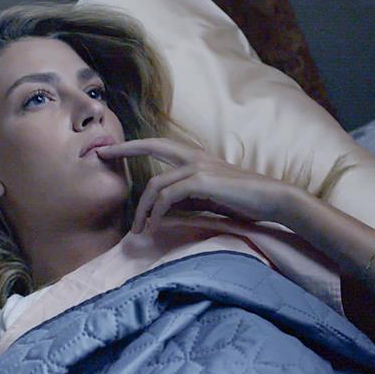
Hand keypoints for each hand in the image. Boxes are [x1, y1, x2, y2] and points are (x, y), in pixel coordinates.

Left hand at [95, 137, 296, 233]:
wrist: (273, 200)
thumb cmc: (246, 201)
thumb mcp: (210, 198)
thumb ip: (187, 197)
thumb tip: (163, 209)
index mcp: (196, 157)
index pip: (158, 144)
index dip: (134, 145)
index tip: (112, 150)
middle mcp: (195, 156)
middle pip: (151, 146)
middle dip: (124, 149)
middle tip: (101, 156)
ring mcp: (198, 167)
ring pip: (156, 184)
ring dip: (142, 208)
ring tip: (137, 229)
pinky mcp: (202, 181)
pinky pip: (168, 196)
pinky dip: (157, 212)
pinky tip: (154, 227)